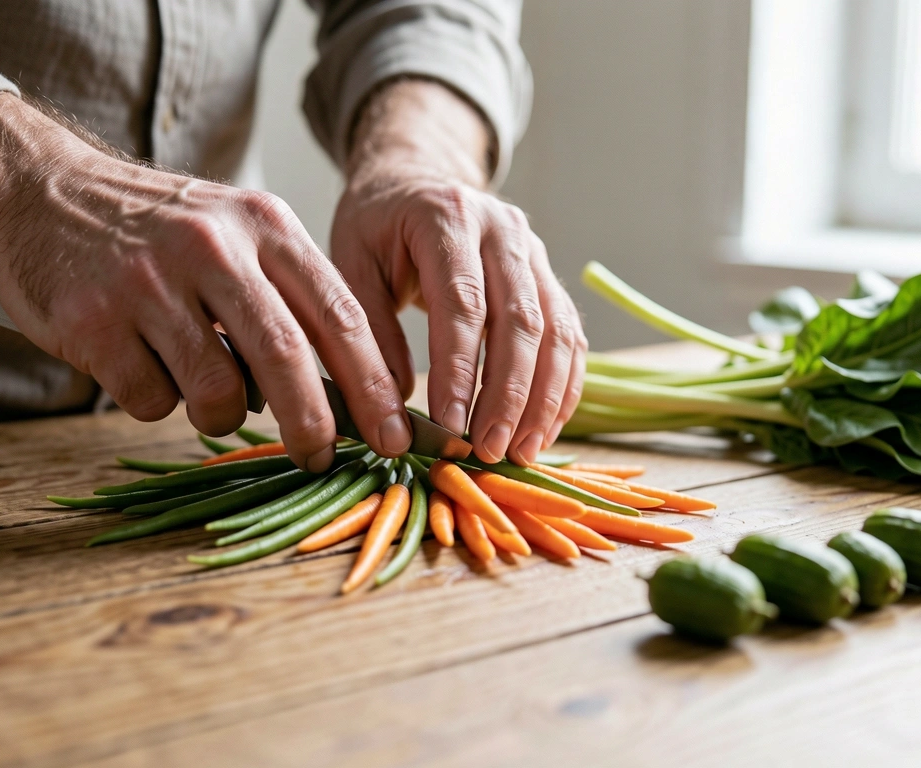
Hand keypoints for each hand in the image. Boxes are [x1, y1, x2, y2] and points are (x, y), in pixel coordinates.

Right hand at [0, 93, 409, 470]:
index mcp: (264, 226)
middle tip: (321, 458)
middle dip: (313, 424)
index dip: (375, 386)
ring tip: (198, 382)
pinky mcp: (94, 320)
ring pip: (216, 391)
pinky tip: (139, 361)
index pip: (340, 317)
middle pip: (286, 358)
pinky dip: (156, 401)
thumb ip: (291, 298)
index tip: (396, 437)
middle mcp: (212, 247)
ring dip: (217, 413)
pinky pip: (151, 400)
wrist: (43, 191)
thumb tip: (350, 396)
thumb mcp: (238, 233)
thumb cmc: (160, 230)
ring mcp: (150, 281)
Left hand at [332, 80, 585, 464]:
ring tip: (522, 452)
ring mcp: (535, 251)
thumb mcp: (351, 264)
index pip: (462, 302)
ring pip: (555, 331)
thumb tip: (393, 409)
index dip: (460, 370)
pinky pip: (569, 336)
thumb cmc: (376, 227)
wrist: (415, 178)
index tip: (450, 427)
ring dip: (543, 399)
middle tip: (490, 451)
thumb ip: (368, 330)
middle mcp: (503, 229)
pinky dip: (562, 386)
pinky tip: (543, 429)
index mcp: (446, 217)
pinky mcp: (550, 277)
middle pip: (520, 320)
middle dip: (508, 394)